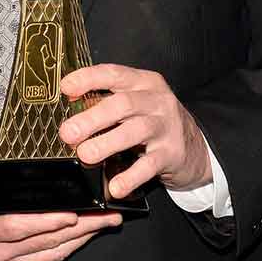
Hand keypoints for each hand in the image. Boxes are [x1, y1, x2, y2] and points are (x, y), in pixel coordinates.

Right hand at [0, 138, 122, 260]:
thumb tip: (9, 137)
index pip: (18, 225)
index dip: (48, 221)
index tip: (74, 211)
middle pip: (42, 241)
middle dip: (80, 228)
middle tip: (108, 214)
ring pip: (46, 253)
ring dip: (79, 239)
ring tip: (105, 223)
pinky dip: (62, 249)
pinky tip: (80, 238)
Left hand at [58, 64, 212, 198]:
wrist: (195, 147)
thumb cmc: (155, 121)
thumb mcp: (137, 103)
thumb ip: (108, 101)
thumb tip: (71, 109)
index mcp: (144, 82)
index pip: (114, 74)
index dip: (88, 79)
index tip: (66, 88)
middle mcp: (156, 101)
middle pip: (122, 104)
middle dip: (92, 118)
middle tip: (68, 132)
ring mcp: (165, 127)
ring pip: (135, 131)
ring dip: (106, 143)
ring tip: (85, 154)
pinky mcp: (171, 154)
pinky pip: (149, 165)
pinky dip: (131, 176)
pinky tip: (115, 186)